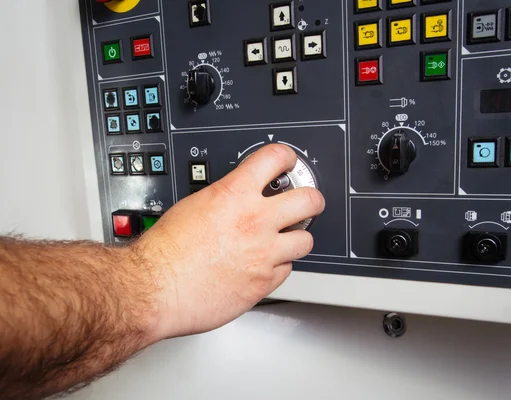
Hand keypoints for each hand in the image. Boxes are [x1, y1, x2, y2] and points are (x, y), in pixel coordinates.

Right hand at [134, 144, 324, 341]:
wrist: (156, 287)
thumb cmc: (166, 250)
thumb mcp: (194, 205)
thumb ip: (226, 199)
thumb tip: (237, 199)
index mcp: (234, 194)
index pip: (275, 158)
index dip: (286, 157)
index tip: (287, 162)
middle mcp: (256, 220)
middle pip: (309, 200)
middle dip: (312, 199)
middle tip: (308, 202)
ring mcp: (264, 252)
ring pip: (306, 240)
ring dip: (297, 238)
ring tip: (287, 240)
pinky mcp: (264, 282)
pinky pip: (287, 270)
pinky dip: (278, 267)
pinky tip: (265, 265)